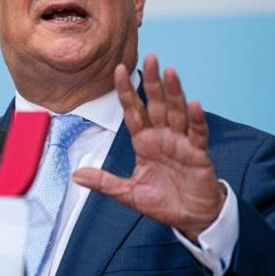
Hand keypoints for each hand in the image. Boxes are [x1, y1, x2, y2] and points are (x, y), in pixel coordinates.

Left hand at [72, 54, 224, 241]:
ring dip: (175, 92)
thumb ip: (104, 182)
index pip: (133, 110)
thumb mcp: (128, 193)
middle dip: (153, 82)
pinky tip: (194, 104)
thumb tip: (75, 175)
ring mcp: (181, 142)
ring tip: (171, 72)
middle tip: (151, 57)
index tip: (117, 69)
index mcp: (144, 141)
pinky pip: (198, 133)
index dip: (125, 91)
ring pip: (177, 112)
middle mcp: (162, 136)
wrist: (191, 218)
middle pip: (157, 104)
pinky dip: (196, 119)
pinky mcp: (199, 154)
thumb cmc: (162, 202)